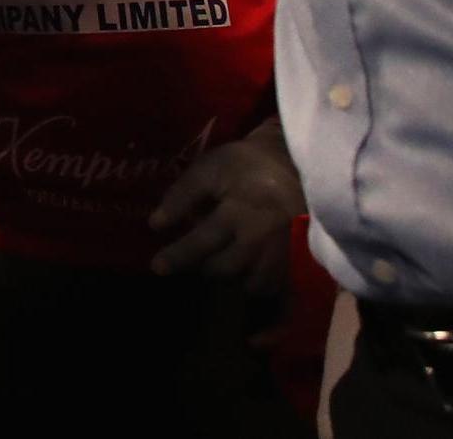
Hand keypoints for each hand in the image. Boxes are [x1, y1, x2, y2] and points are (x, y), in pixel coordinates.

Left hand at [149, 120, 306, 295]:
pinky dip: (256, 286)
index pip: (202, 242)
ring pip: (249, 284)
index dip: (177, 256)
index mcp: (240, 212)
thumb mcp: (210, 168)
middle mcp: (262, 239)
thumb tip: (155, 224)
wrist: (293, 163)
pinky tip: (246, 278)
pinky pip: (275, 289)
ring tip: (221, 262)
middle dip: (204, 266)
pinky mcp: (296, 262)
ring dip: (231, 278)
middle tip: (195, 258)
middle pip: (224, 268)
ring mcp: (283, 254)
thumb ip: (182, 195)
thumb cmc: (245, 165)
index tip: (156, 266)